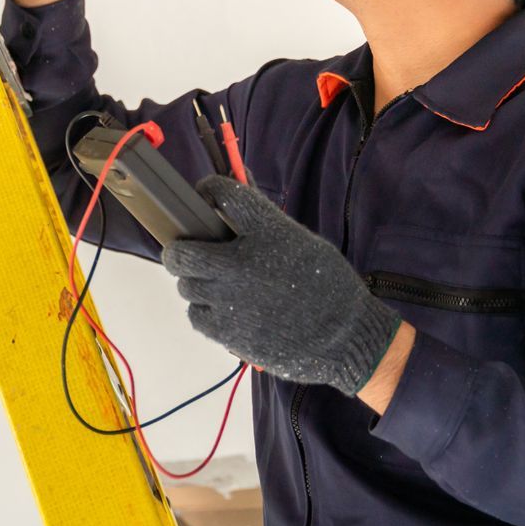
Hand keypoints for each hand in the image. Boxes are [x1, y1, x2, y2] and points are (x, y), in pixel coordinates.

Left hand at [162, 177, 401, 393]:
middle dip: (179, 249)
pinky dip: (204, 309)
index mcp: (266, 233)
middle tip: (186, 250)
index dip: (210, 188)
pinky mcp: (227, 332)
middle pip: (182, 251)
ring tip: (215, 283)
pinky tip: (223, 307)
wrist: (345, 336)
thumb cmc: (327, 287)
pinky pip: (196, 315)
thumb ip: (263, 221)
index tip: (207, 192)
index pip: (224, 194)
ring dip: (195, 281)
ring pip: (186, 286)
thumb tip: (235, 194)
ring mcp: (229, 300)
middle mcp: (241, 264)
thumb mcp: (300, 241)